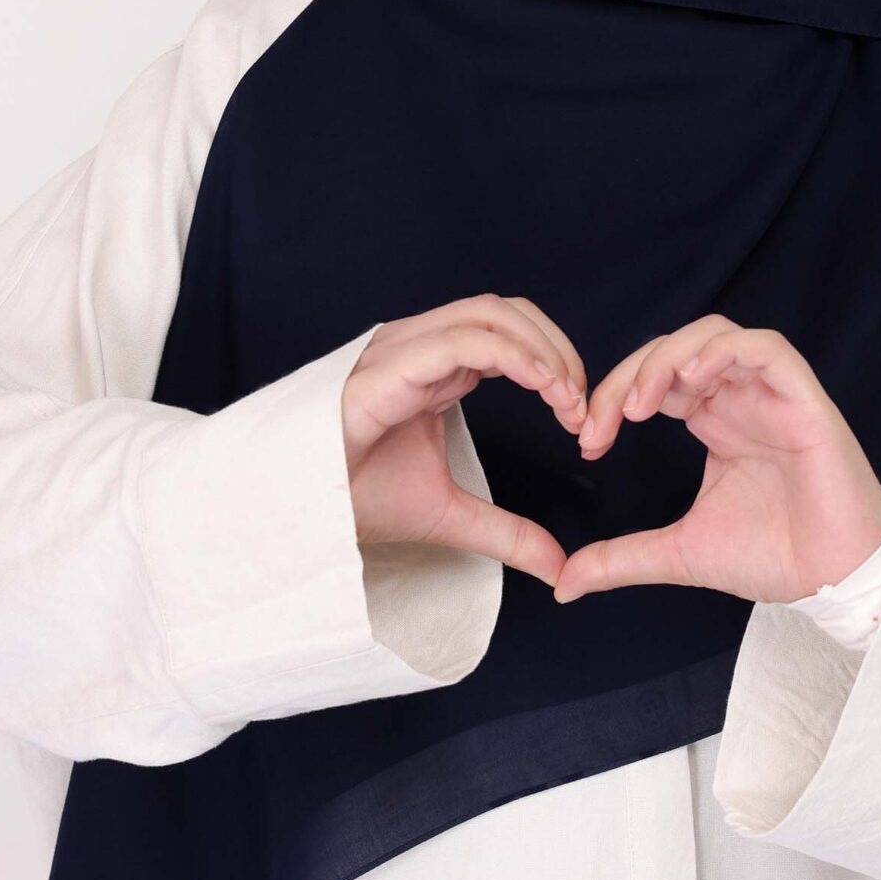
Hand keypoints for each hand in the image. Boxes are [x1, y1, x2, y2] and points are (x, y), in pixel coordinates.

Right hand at [343, 295, 587, 588]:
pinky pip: (461, 341)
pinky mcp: (388, 368)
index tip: (581, 420)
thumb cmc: (354, 501)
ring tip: (566, 399)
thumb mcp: (452, 518)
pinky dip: (512, 355)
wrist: (298, 515)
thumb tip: (560, 567)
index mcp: (437, 370)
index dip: (557, 366)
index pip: (511, 335)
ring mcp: (402, 352)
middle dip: (559, 350)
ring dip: (542, 350)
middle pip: (509, 312)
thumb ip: (508, 534)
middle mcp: (421, 349)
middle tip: (581, 407)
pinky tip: (541, 386)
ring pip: (490, 314)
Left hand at [552, 316, 880, 605]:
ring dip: (667, 358)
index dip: (612, 396)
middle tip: (599, 423)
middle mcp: (739, 400)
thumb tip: (565, 582)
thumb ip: (622, 558)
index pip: (654, 381)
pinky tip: (691, 379)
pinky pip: (764, 348)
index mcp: (714, 423)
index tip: (587, 442)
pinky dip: (723, 351)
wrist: (833, 580)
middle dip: (627, 375)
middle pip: (674, 350)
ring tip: (640, 404)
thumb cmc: (774, 559)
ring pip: (715, 335)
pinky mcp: (803, 399)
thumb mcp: (678, 554)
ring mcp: (771, 395)